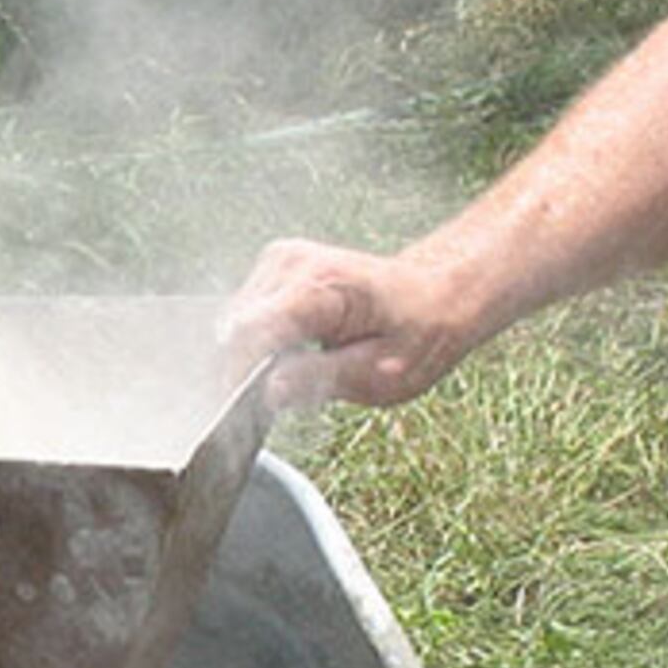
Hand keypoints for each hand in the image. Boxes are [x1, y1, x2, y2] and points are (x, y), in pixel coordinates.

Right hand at [219, 239, 479, 409]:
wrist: (433, 293)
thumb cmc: (416, 334)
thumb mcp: (381, 374)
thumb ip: (320, 379)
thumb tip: (270, 390)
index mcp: (322, 286)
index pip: (250, 332)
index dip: (242, 376)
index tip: (252, 409)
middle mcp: (292, 263)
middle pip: (235, 330)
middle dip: (250, 370)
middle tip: (290, 393)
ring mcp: (280, 259)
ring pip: (234, 324)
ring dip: (254, 355)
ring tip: (300, 369)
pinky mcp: (273, 264)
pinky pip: (245, 314)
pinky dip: (259, 340)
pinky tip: (294, 350)